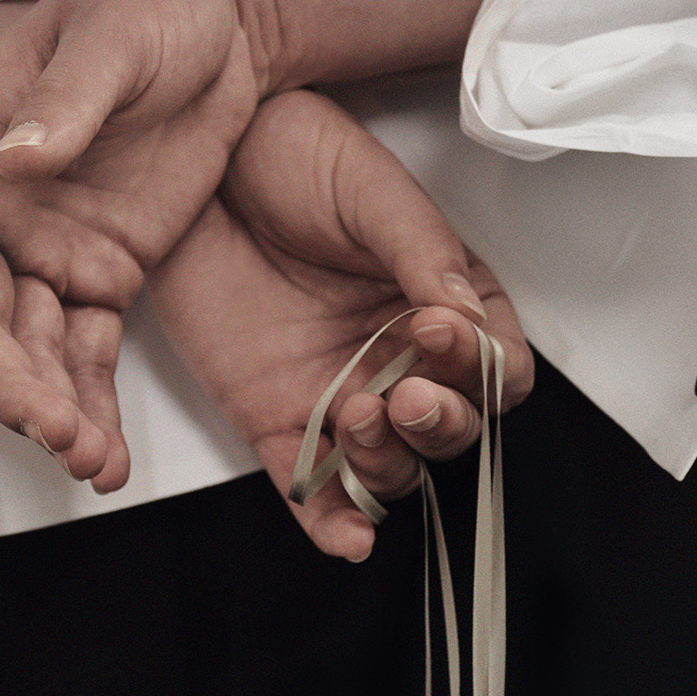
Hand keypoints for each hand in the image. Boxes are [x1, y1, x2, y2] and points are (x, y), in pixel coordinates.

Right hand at [0, 0, 502, 441]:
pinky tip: (109, 459)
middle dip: (2, 383)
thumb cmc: (153, 0)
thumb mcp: (116, 35)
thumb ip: (67, 98)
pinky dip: (93, 407)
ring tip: (92, 459)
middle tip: (49, 427)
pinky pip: (86, 355)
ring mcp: (45, 249)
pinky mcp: (103, 274)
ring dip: (50, 409)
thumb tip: (12, 157)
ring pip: (26, 351)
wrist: (226, 14)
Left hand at [148, 90, 533, 560]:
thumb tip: (466, 314)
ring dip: (389, 464)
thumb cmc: (292, 156)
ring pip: (391, 467)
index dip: (482, 369)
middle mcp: (400, 358)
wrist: (198, 163)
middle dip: (439, 425)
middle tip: (407, 395)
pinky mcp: (275, 419)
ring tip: (361, 418)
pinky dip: (331, 524)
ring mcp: (340, 393)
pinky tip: (348, 540)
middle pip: (451, 429)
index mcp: (444, 302)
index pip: (498, 366)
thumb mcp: (370, 190)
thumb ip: (422, 252)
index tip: (442, 333)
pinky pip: (311, 489)